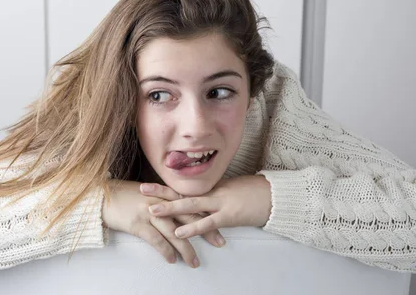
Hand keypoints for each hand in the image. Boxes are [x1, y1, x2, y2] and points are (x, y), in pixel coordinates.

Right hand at [101, 179, 224, 267]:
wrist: (101, 196)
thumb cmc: (124, 195)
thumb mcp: (146, 194)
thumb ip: (163, 201)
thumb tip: (178, 212)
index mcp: (164, 193)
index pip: (190, 205)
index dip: (206, 215)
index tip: (220, 223)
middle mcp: (160, 202)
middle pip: (187, 217)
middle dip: (205, 230)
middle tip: (220, 242)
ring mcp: (148, 212)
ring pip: (174, 232)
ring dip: (186, 249)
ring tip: (194, 261)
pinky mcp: (137, 224)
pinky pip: (155, 240)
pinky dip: (165, 251)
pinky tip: (171, 260)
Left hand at [142, 175, 271, 238]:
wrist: (275, 195)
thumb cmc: (255, 192)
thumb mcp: (232, 190)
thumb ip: (215, 196)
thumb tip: (202, 201)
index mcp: (212, 187)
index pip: (184, 187)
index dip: (166, 186)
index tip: (148, 184)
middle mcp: (213, 193)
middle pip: (182, 191)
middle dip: (160, 191)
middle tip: (141, 190)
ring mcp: (220, 203)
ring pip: (191, 205)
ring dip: (170, 208)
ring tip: (152, 212)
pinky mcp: (229, 215)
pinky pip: (208, 222)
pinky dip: (192, 228)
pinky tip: (179, 232)